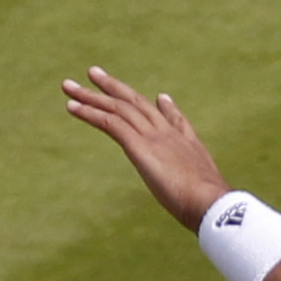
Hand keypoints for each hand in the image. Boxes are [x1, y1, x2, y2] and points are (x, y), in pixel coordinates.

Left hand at [63, 66, 228, 226]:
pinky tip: (72, 107)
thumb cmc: (212, 207)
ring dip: (91, 96)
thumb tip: (210, 193)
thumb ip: (205, 188)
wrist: (211, 203)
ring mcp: (153, 137)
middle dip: (115, 88)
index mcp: (188, 145)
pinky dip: (89, 113)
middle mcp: (169, 134)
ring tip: (69, 87)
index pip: (174, 120)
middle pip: (137, 103)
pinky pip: (110, 123)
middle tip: (94, 73)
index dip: (166, 108)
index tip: (161, 97)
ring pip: (118, 108)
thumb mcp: (209, 193)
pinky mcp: (139, 146)